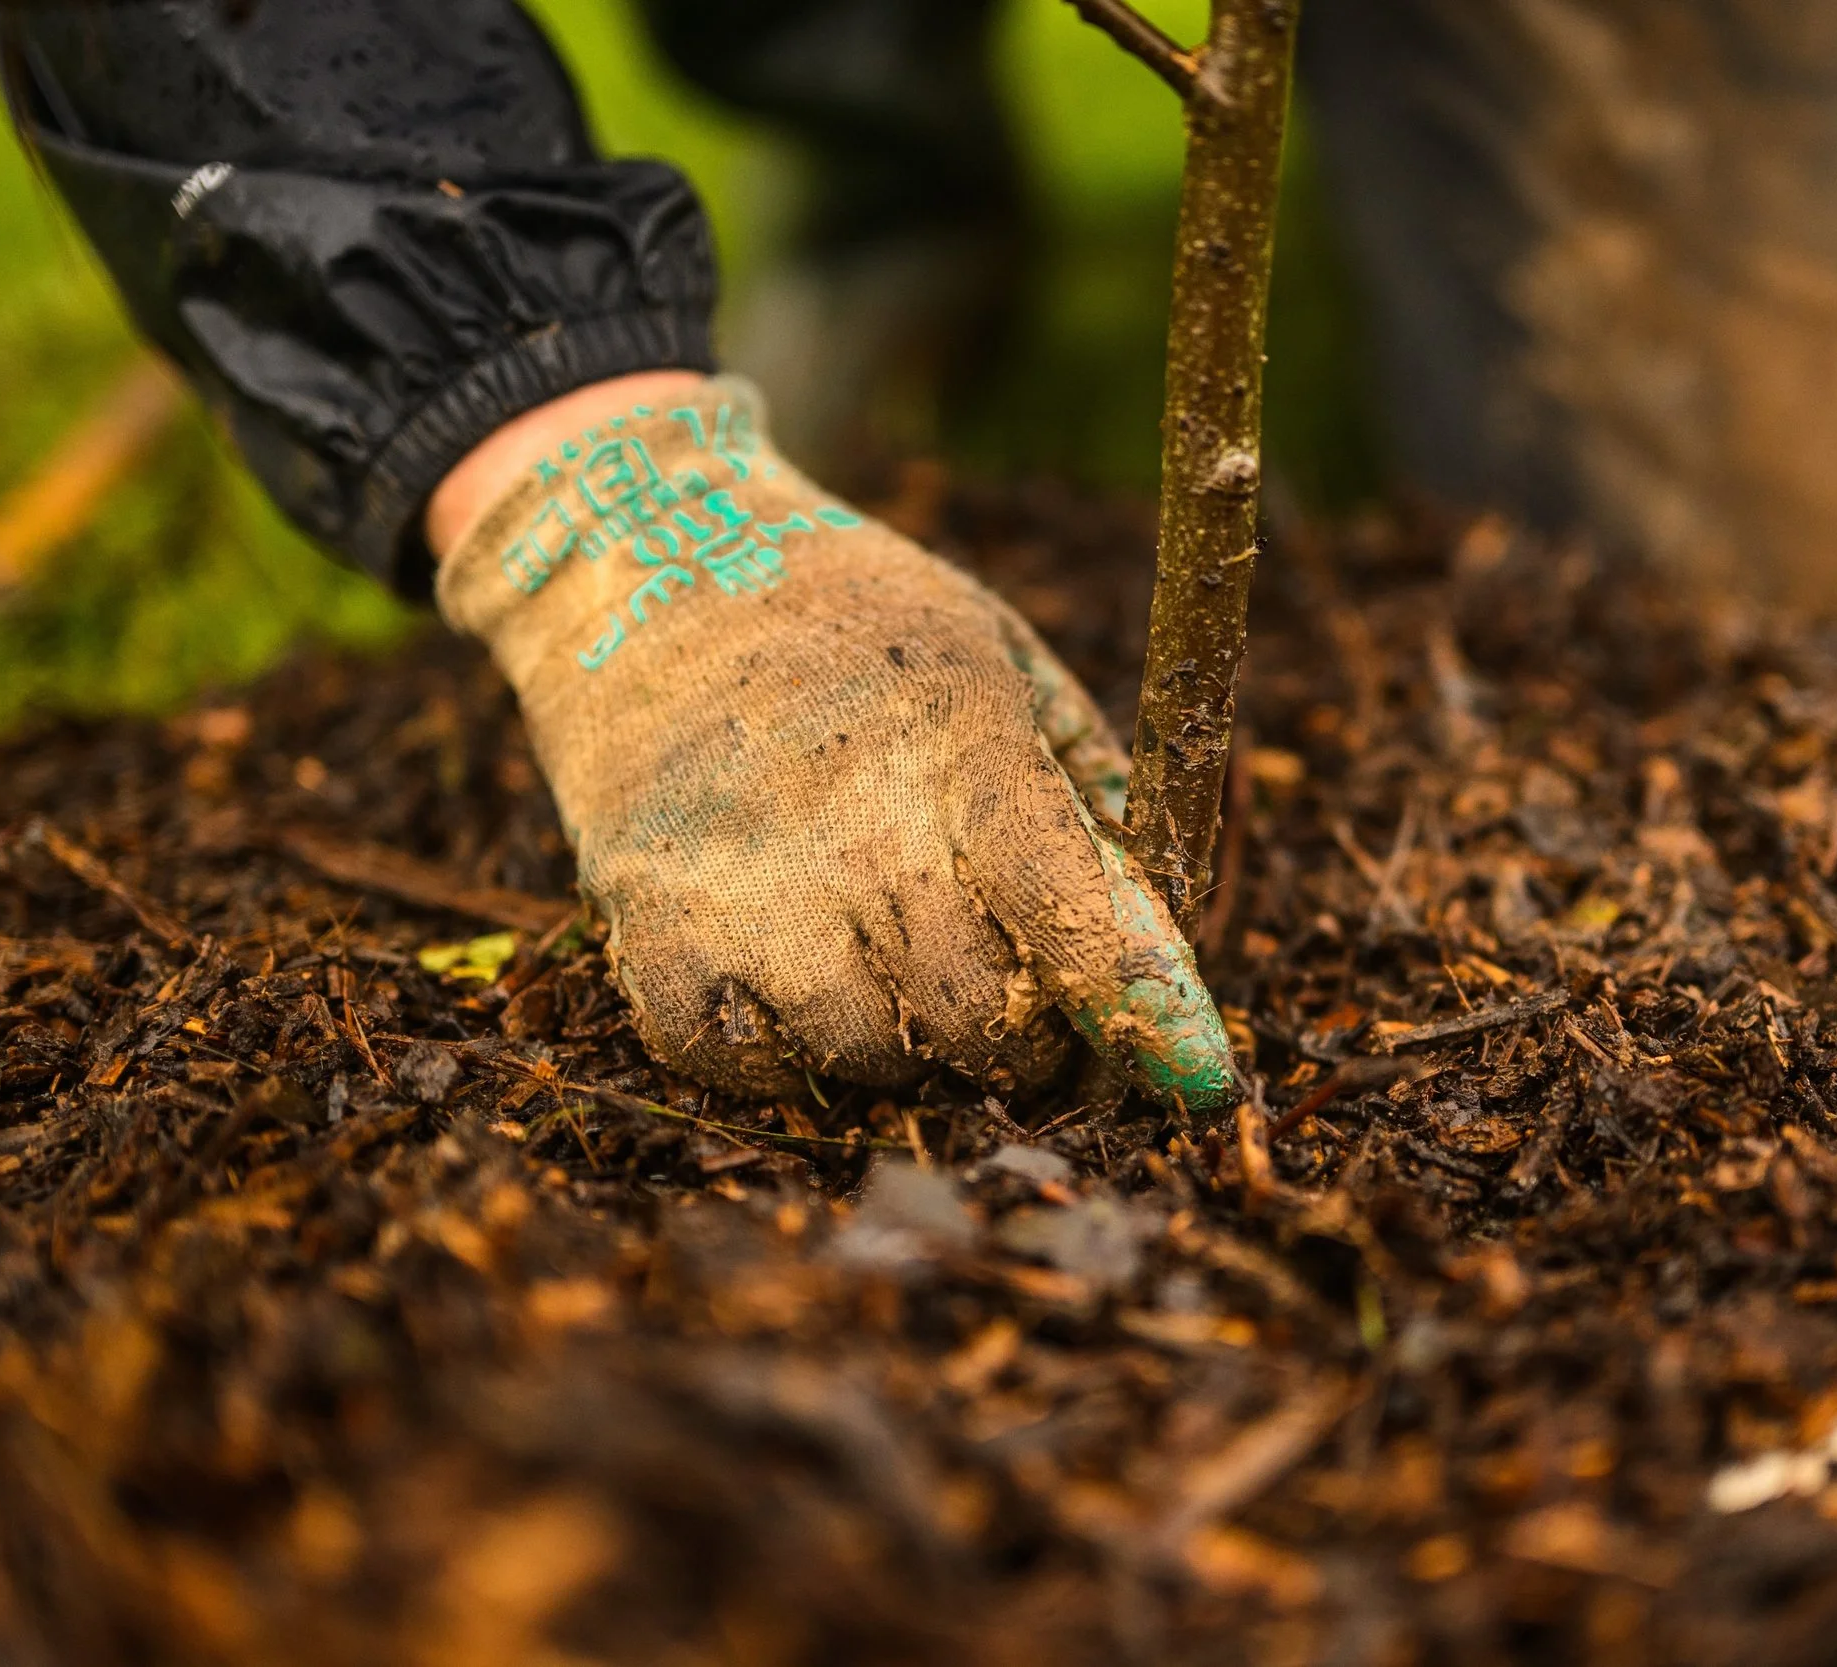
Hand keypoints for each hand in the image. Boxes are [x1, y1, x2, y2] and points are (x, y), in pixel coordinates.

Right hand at [433, 374, 1235, 1109]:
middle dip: (1024, 1037)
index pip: (1070, 909)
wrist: (636, 565)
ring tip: (891, 958)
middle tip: (1014, 995)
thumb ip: (1090, 791)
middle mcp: (855, 830)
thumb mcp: (1001, 658)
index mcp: (960, 747)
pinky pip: (750, 1070)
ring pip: (873, 1060)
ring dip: (907, 1045)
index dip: (1142, 1003)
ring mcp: (744, 892)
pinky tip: (799, 978)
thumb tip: (1166, 936)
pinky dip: (789, 1055)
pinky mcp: (651, 933)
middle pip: (982, 1021)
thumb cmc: (855, 618)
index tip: (1199, 1074)